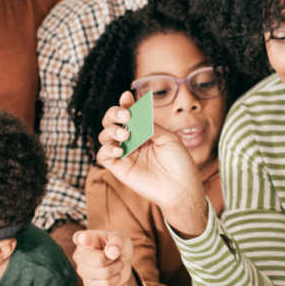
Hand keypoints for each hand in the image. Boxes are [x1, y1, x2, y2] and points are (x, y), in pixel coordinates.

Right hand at [72, 229, 135, 285]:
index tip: (82, 239)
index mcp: (86, 238)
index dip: (81, 239)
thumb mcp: (121, 236)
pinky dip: (116, 279)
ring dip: (118, 268)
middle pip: (98, 260)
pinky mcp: (88, 284)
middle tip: (118, 256)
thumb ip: (117, 239)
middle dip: (115, 259)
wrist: (120, 262)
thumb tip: (111, 252)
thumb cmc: (117, 246)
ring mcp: (82, 271)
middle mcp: (79, 255)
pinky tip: (114, 273)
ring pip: (105, 273)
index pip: (79, 238)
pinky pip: (106, 284)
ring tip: (117, 263)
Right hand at [96, 92, 206, 232]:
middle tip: (125, 116)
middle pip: (111, 122)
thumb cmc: (179, 163)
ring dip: (111, 130)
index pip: (129, 114)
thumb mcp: (169, 138)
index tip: (126, 96)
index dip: (124, 103)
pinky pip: (103, 156)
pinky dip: (107, 150)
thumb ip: (150, 126)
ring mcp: (125, 154)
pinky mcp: (119, 168)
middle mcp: (132, 140)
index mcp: (144, 131)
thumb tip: (134, 117)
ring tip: (125, 135)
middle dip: (113, 114)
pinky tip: (120, 150)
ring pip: (104, 136)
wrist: (181, 188)